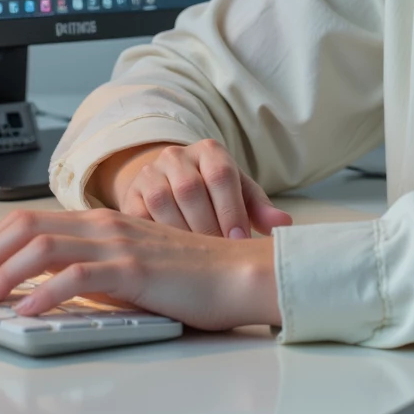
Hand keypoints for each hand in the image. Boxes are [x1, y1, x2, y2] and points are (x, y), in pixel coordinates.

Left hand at [0, 208, 281, 328]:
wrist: (240, 275)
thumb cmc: (191, 280)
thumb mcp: (130, 274)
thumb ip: (93, 276)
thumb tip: (46, 297)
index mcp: (101, 224)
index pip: (30, 222)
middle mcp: (105, 226)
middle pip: (25, 227)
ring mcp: (119, 245)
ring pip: (43, 247)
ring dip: (3, 274)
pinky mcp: (134, 271)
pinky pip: (78, 277)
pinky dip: (44, 293)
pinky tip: (26, 311)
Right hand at [95, 138, 293, 239]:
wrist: (170, 185)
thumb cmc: (214, 196)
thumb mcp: (238, 195)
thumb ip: (260, 209)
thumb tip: (285, 225)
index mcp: (210, 151)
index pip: (221, 174)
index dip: (231, 208)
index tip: (239, 239)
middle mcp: (177, 156)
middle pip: (190, 188)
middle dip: (206, 225)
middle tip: (218, 257)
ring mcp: (149, 174)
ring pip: (162, 201)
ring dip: (179, 234)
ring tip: (194, 262)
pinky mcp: (129, 196)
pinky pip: (137, 217)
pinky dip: (152, 238)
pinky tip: (166, 258)